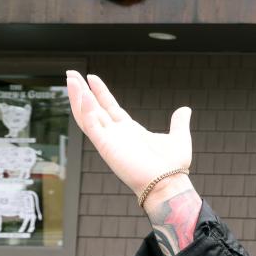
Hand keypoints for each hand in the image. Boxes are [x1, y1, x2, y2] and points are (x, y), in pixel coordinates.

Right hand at [65, 71, 191, 194]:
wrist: (168, 183)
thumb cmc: (172, 167)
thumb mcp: (178, 138)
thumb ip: (179, 123)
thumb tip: (185, 109)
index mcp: (130, 131)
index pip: (110, 107)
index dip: (100, 92)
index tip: (92, 78)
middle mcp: (116, 134)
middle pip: (93, 108)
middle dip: (81, 91)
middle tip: (71, 73)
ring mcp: (109, 140)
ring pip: (86, 115)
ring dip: (77, 97)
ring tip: (71, 79)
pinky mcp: (106, 146)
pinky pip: (91, 126)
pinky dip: (85, 111)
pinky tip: (83, 96)